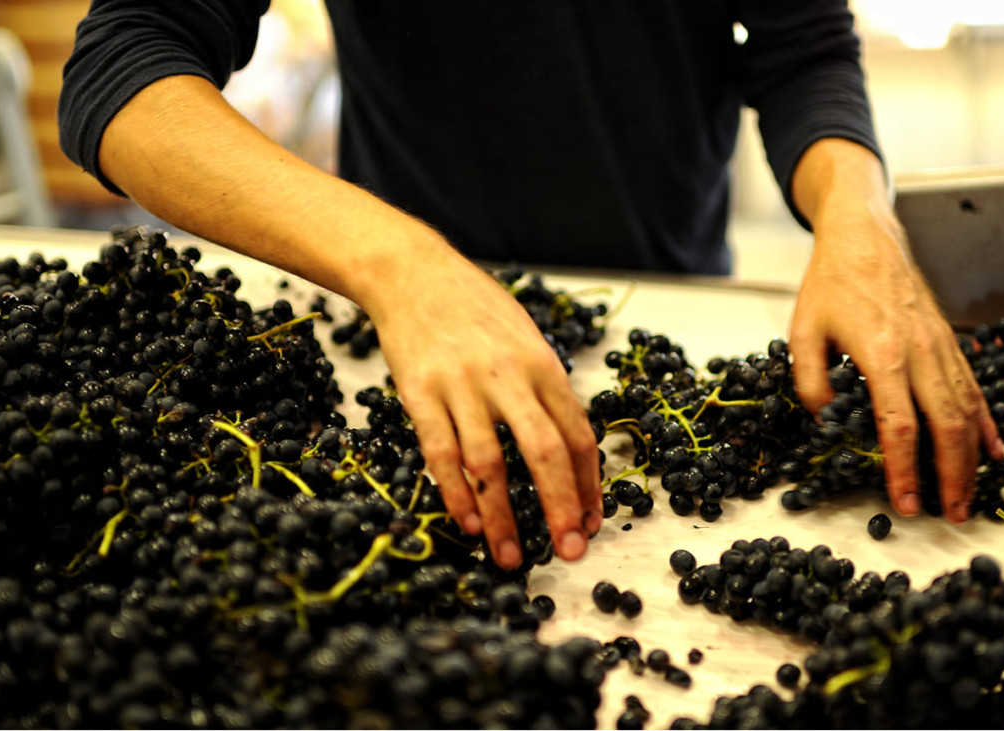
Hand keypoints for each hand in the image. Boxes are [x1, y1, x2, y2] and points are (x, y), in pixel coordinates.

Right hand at [364, 236, 603, 567]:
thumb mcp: (525, 338)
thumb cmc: (474, 307)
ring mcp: (463, 385)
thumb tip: (567, 447)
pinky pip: (441, 453)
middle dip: (561, 509)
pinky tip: (468, 523)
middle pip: (546, 454)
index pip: (578, 435)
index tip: (592, 522)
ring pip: (490, 463)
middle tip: (570, 552)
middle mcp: (509, 376)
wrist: (412, 272)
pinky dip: (456, 493)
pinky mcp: (420, 392)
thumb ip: (545, 389)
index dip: (589, 485)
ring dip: (503, 517)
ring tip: (511, 557)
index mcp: (543, 365)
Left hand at [788, 203, 1002, 522]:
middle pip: (947, 425)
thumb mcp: (802, 332)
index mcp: (882, 353)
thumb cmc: (830, 283)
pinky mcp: (950, 342)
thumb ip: (809, 382)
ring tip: (973, 496)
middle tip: (953, 515)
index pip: (899, 425)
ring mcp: (941, 346)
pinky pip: (975, 389)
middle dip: (953, 476)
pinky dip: (988, 423)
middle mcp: (921, 352)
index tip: (907, 503)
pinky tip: (995, 451)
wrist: (865, 237)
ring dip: (973, 457)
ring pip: (969, 410)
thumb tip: (826, 423)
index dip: (904, 469)